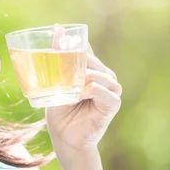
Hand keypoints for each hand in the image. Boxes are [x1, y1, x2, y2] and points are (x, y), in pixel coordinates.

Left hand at [45, 40, 122, 158]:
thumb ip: (58, 62)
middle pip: (91, 60)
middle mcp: (105, 76)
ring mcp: (111, 89)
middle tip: (61, 74)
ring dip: (82, 78)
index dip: (73, 43)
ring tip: (70, 88)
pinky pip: (101, 90)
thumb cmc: (61, 111)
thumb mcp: (56, 84)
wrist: (65, 138)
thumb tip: (56, 31)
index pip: (85, 50)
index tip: (58, 32)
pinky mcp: (113, 103)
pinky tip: (79, 95)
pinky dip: (89, 90)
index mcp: (93, 69)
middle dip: (76, 63)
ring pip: (98, 73)